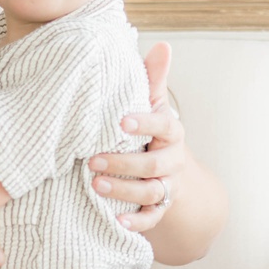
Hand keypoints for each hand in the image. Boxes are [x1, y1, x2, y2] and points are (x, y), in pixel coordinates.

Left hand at [90, 40, 185, 232]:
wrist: (175, 173)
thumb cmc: (154, 132)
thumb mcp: (154, 105)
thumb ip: (154, 79)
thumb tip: (163, 44)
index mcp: (171, 131)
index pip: (164, 125)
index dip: (145, 123)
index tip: (121, 120)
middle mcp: (172, 160)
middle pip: (154, 164)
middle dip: (125, 163)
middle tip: (93, 161)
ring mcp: (167, 186)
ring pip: (151, 192)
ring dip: (124, 191)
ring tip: (95, 187)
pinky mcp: (159, 209)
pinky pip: (152, 219)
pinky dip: (137, 223)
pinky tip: (117, 222)